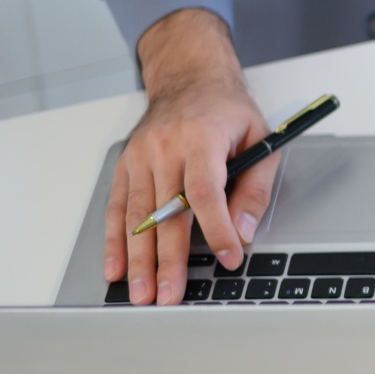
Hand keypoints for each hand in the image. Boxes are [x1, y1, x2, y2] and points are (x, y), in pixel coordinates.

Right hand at [105, 9, 279, 304]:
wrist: (189, 76)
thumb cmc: (227, 109)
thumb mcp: (260, 139)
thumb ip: (254, 187)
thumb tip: (244, 232)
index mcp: (201, 138)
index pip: (205, 192)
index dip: (216, 229)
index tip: (227, 259)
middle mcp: (164, 147)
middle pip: (165, 213)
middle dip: (168, 260)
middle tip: (169, 297)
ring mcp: (139, 157)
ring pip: (136, 217)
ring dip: (137, 260)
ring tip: (140, 294)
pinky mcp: (125, 165)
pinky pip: (116, 207)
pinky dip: (114, 241)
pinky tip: (115, 268)